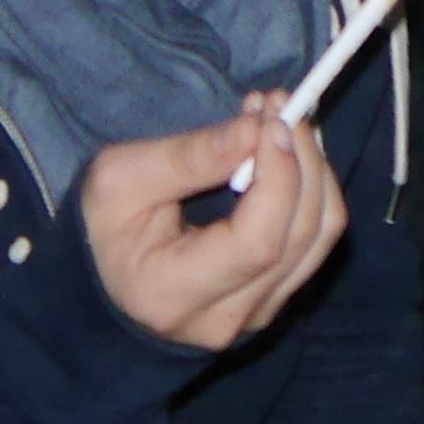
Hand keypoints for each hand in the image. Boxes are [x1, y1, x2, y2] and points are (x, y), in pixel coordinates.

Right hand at [75, 104, 344, 353]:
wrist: (104, 284)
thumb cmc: (105, 227)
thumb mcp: (121, 178)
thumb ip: (188, 156)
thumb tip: (256, 129)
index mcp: (172, 294)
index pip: (257, 243)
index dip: (279, 176)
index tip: (270, 121)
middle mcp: (224, 319)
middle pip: (300, 236)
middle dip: (302, 158)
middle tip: (280, 104)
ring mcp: (255, 316)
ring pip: (320, 237)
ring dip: (314, 168)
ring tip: (282, 123)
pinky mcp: (274, 300)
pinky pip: (316, 242)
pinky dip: (313, 189)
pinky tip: (287, 154)